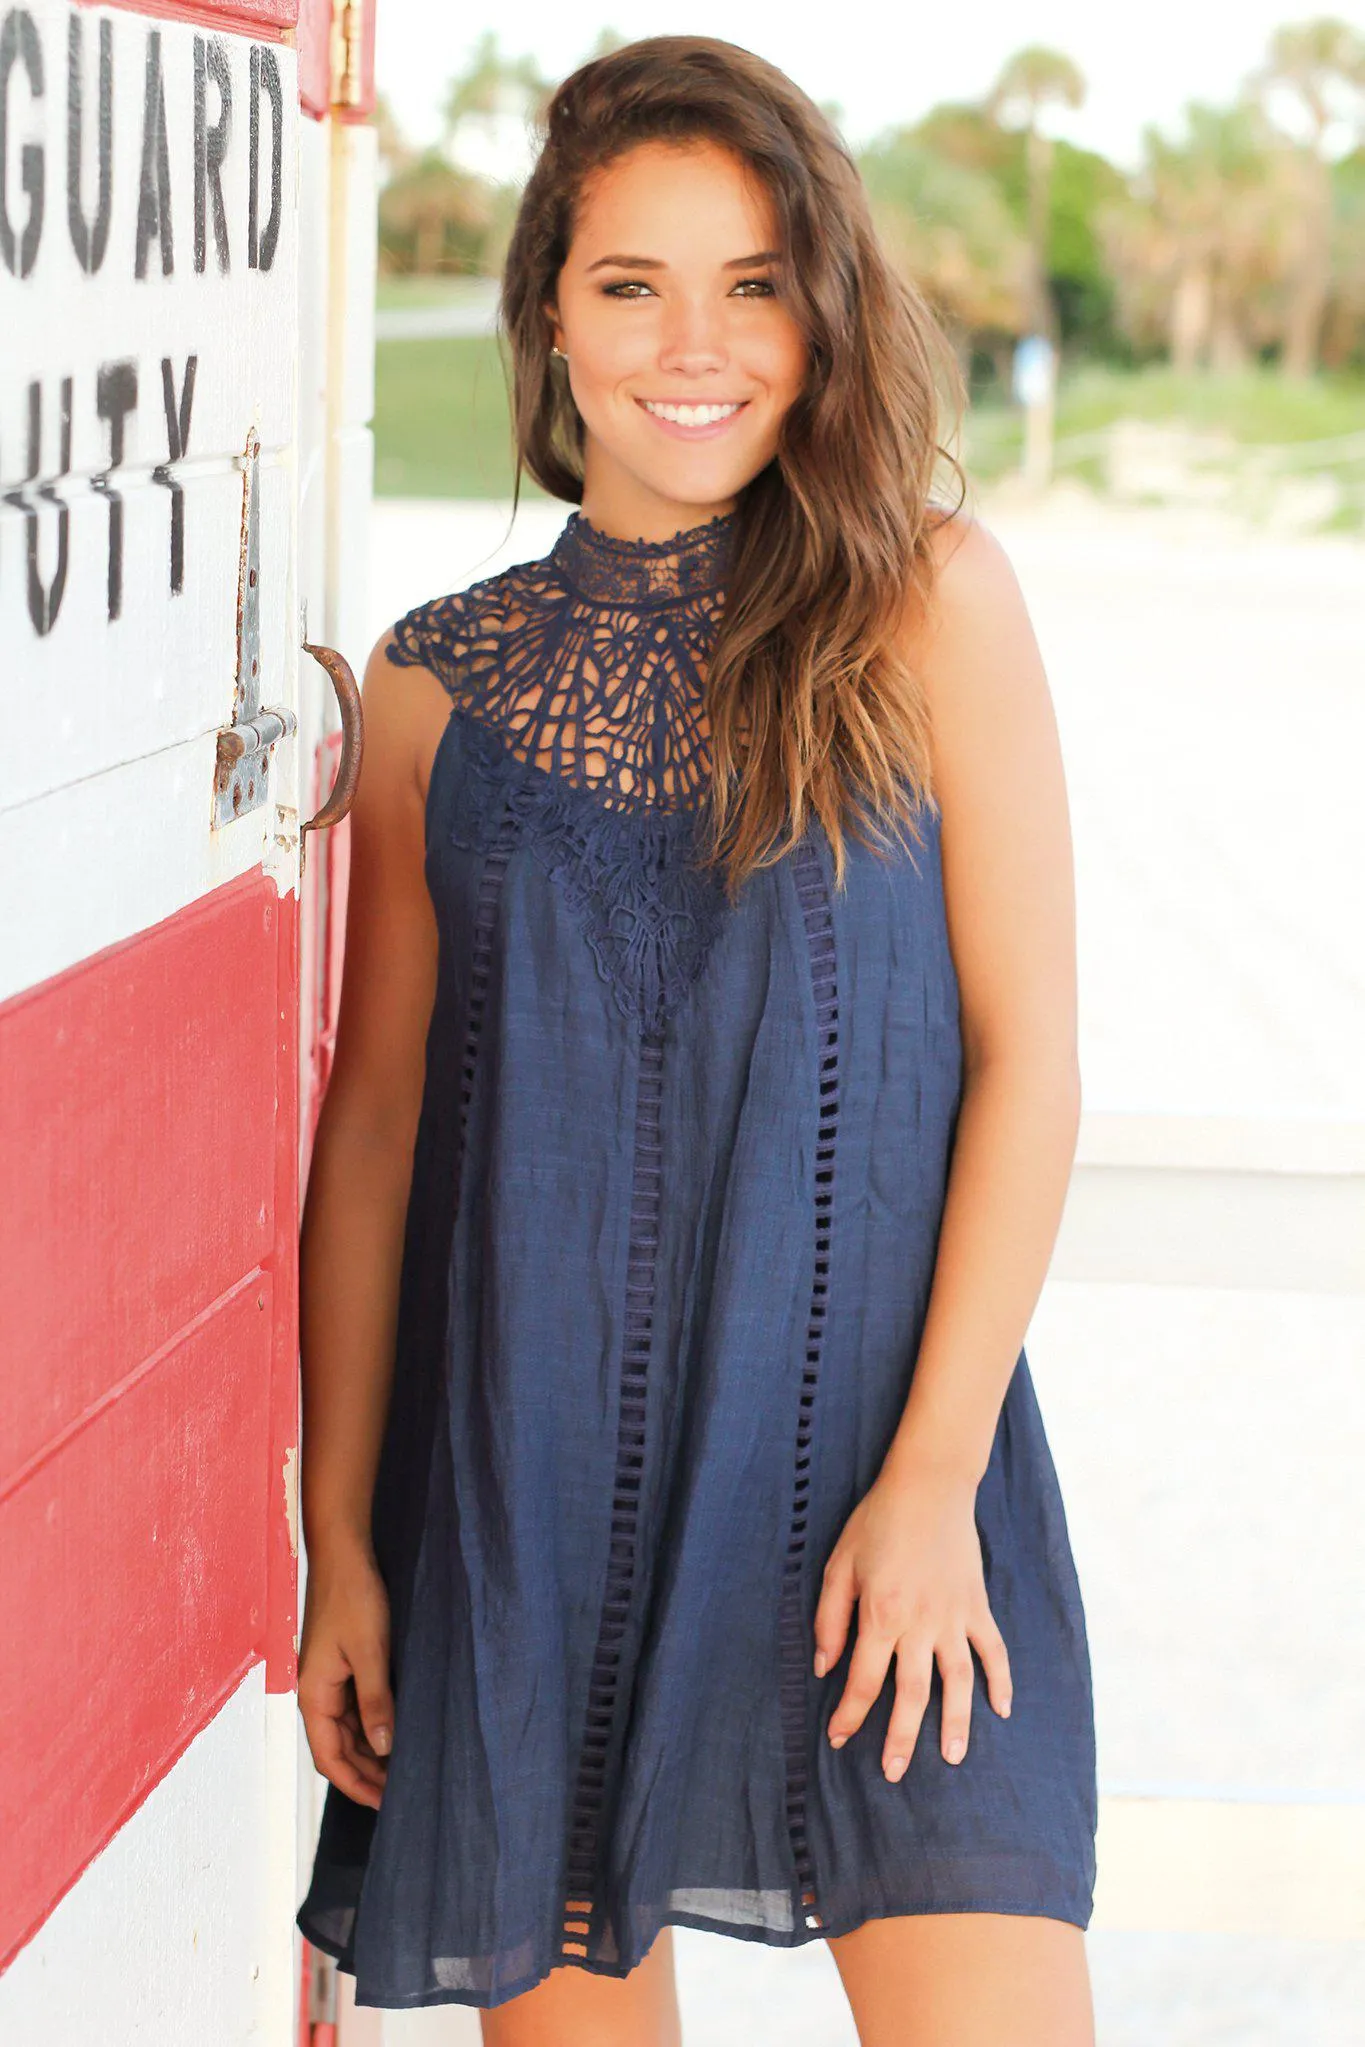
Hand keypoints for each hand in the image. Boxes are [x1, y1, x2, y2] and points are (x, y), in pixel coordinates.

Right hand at [297, 1538, 394, 1810]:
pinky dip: (371, 1728)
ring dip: (369, 1753)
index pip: (329, 1758)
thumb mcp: (370, 1651)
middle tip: (401, 1794)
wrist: (344, 1555)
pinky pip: (353, 1709)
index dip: (355, 1785)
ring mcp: (328, 1680)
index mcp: (314, 1695)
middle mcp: (316, 1693)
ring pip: (346, 1731)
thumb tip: (384, 1748)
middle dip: (365, 1775)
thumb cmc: (353, 1598)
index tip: (383, 1805)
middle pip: (338, 1749)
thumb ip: (376, 1701)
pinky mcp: (341, 1666)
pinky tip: (394, 1733)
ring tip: (401, 1771)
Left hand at [812, 1458, 1011, 1780]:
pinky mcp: (977, 1606)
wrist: (928, 1487)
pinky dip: (1001, 1681)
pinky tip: (1002, 1710)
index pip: (864, 1680)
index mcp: (881, 1615)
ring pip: (957, 1682)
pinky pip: (993, 1651)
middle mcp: (920, 1625)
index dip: (849, 1714)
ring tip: (952, 1759)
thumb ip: (830, 1619)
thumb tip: (824, 1667)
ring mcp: (954, 1617)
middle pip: (911, 1694)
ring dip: (956, 1723)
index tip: (838, 1737)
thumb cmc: (877, 1523)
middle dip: (900, 1738)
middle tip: (892, 1773)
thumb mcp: (839, 1565)